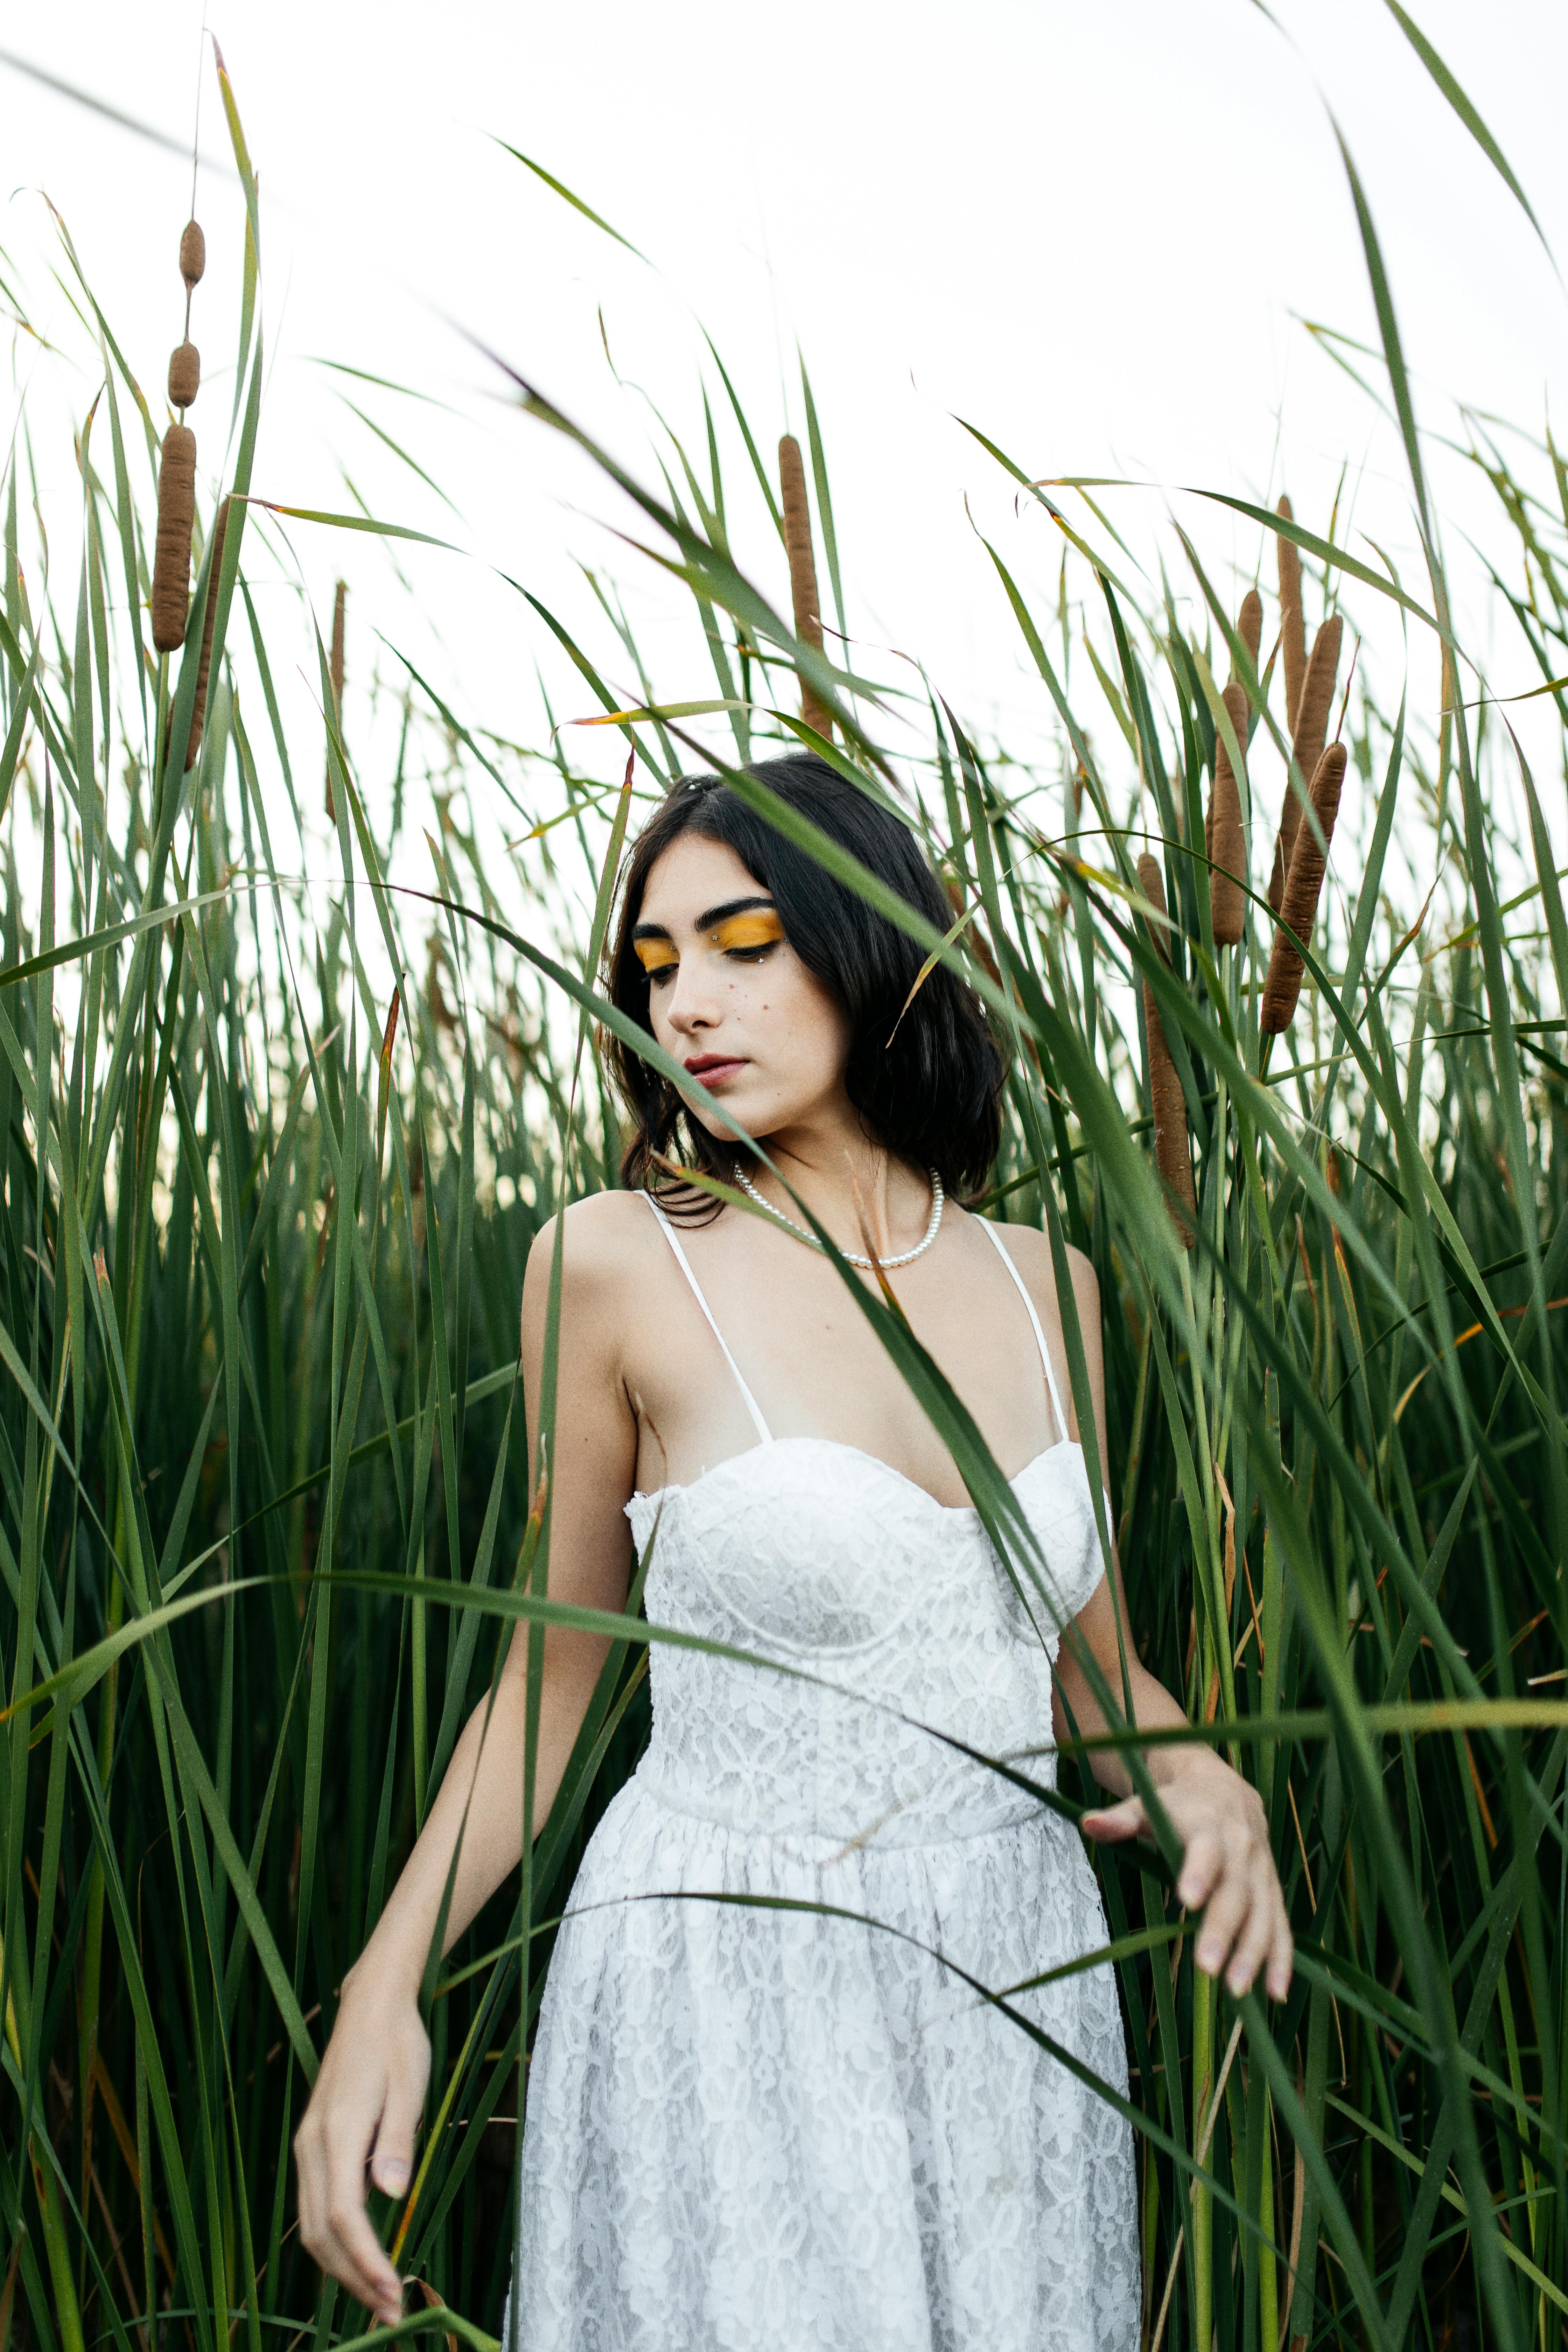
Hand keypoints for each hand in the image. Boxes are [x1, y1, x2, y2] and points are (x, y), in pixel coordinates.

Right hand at [294, 1962, 431, 2324]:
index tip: (393, 2293)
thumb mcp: (409, 2086)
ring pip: (313, 2226)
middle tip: (391, 2312)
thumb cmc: (397, 2043)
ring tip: (379, 2297)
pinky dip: (335, 2242)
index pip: (345, 2216)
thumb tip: (393, 2195)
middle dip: (353, 2279)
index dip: (367, 2261)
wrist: (370, 2006)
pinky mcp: (313, 2148)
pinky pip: (317, 2208)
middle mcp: (311, 2146)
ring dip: (342, 2268)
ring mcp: (307, 2148)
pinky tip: (362, 2258)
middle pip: (322, 2233)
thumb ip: (398, 2141)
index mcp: (336, 2132)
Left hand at [1081, 1755, 1292, 2000]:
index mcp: (1209, 1826)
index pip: (1206, 1850)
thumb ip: (1120, 1819)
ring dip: (1253, 1953)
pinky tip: (1276, 1994)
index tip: (1187, 1900)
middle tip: (1206, 1967)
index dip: (1198, 1872)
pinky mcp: (1272, 1892)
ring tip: (1236, 1990)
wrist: (1225, 1790)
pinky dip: (1281, 1959)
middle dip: (1223, 1929)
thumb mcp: (1147, 1805)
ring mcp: (1262, 1873)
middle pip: (1235, 1892)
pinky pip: (1281, 1926)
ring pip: (1263, 1914)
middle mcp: (1242, 1850)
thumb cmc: (1177, 1804)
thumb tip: (1087, 1822)